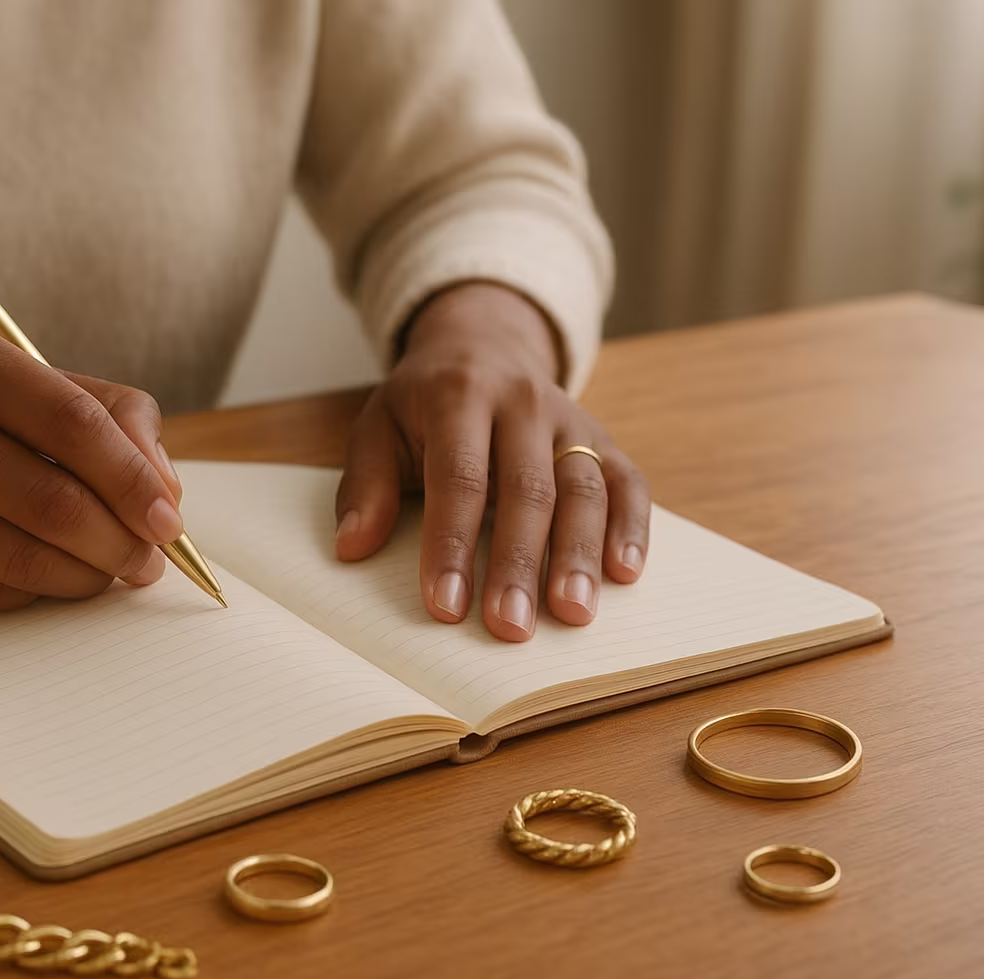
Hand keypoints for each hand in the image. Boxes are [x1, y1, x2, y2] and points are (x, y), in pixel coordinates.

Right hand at [0, 315, 182, 607]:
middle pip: (53, 496)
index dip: (134, 476)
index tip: (170, 517)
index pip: (73, 418)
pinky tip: (52, 581)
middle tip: (149, 561)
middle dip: (120, 539)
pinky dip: (36, 591)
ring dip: (87, 576)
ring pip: (23, 553)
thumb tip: (166, 490)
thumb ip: (93, 410)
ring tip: (111, 575)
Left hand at [334, 283, 649, 641]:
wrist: (483, 346)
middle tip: (511, 628)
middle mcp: (523, 404)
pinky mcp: (603, 440)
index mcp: (460, 396)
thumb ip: (365, 484)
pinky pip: (627, 483)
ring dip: (579, 555)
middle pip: (527, 490)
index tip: (444, 604)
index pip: (459, 477)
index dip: (450, 543)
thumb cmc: (424, 403)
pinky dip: (631, 528)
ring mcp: (570, 422)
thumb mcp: (379, 425)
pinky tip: (624, 574)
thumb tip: (352, 547)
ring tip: (573, 613)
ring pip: (583, 489)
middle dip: (518, 563)